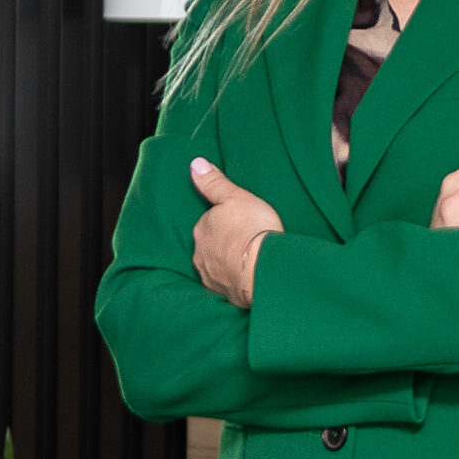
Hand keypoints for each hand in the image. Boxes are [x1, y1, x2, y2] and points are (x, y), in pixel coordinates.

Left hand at [189, 158, 284, 308]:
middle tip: (246, 241)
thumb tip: (195, 164)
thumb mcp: (236, 197)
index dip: (225, 222)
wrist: (263, 271)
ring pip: (215, 266)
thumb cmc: (253, 230)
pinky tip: (247, 279)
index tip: (241, 223)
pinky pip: (225, 285)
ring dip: (228, 264)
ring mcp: (210, 276)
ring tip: (248, 261)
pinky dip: (234, 282)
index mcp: (202, 229)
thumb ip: (214, 183)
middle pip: (210, 245)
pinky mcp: (222, 294)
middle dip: (223, 244)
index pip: (208, 222)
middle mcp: (200, 254)